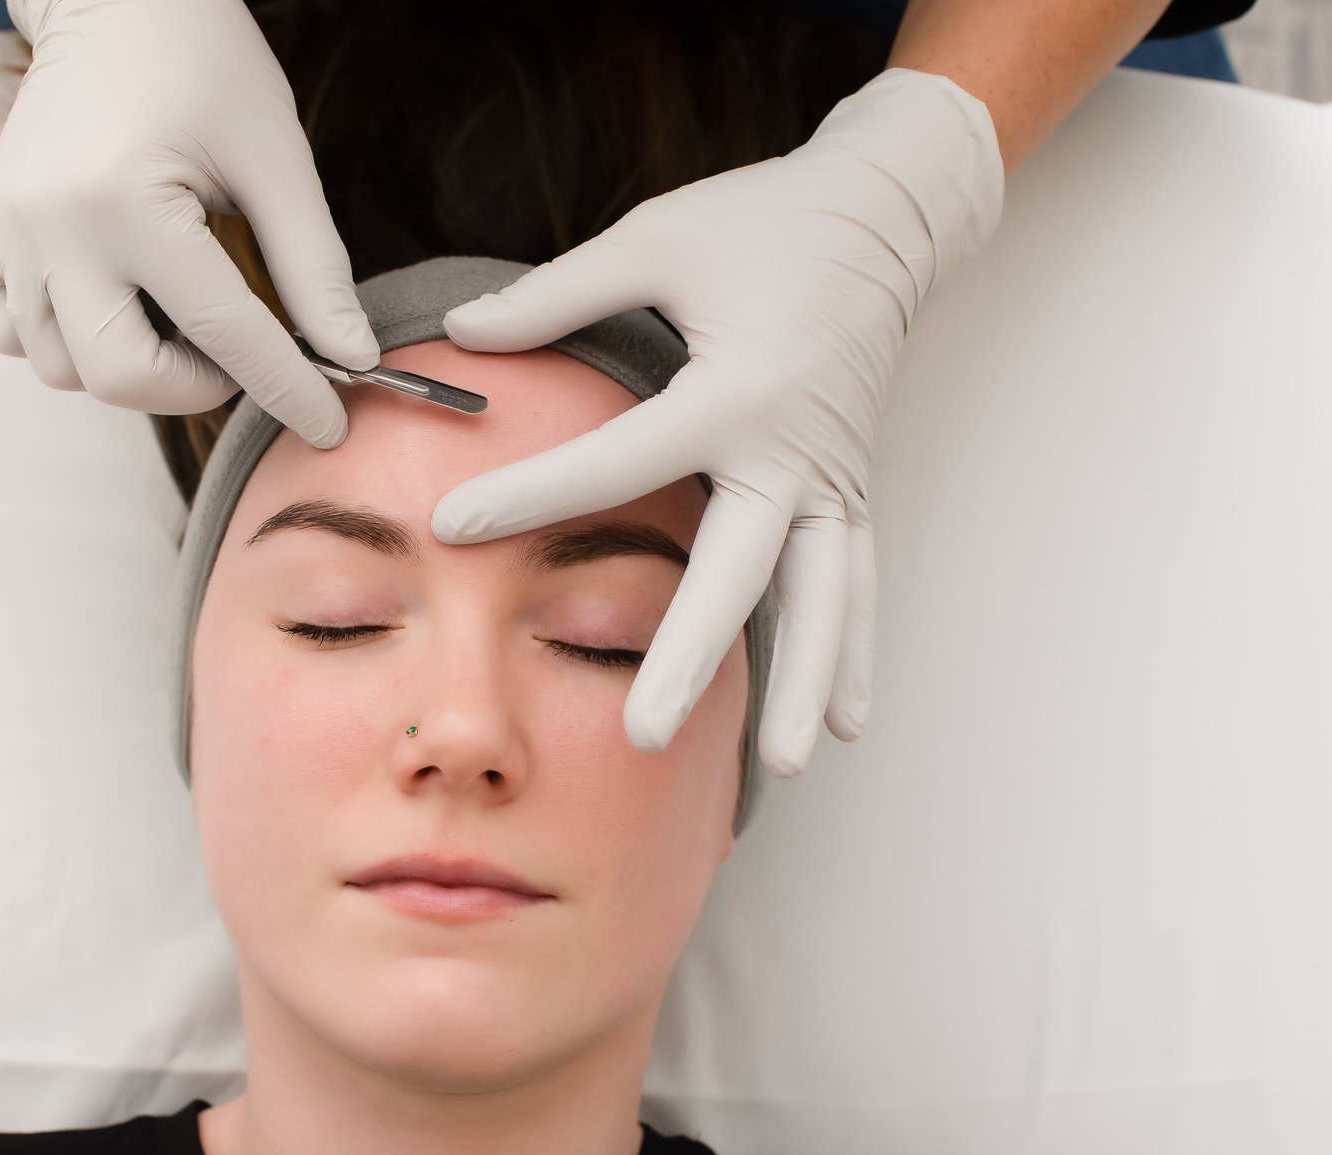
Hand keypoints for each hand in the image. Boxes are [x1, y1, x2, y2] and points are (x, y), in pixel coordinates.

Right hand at [0, 0, 376, 446]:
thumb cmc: (202, 60)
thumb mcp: (275, 156)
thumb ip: (312, 265)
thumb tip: (350, 358)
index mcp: (128, 199)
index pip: (222, 332)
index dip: (284, 388)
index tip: (327, 425)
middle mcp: (54, 225)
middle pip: (119, 375)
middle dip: (194, 388)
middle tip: (238, 356)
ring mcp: (12, 233)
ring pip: (64, 368)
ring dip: (134, 369)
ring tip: (183, 323)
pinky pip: (13, 332)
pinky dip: (67, 345)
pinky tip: (116, 308)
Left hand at [433, 68, 1003, 775]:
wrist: (883, 215)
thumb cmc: (762, 225)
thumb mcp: (656, 240)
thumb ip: (558, 295)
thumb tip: (459, 335)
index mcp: (736, 388)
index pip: (619, 461)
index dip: (530, 494)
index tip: (449, 527)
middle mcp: (792, 447)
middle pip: (738, 570)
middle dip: (691, 656)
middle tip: (642, 733)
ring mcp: (832, 477)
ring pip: (823, 598)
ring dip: (804, 681)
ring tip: (782, 761)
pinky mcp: (851, 489)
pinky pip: (858, 583)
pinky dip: (852, 653)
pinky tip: (842, 723)